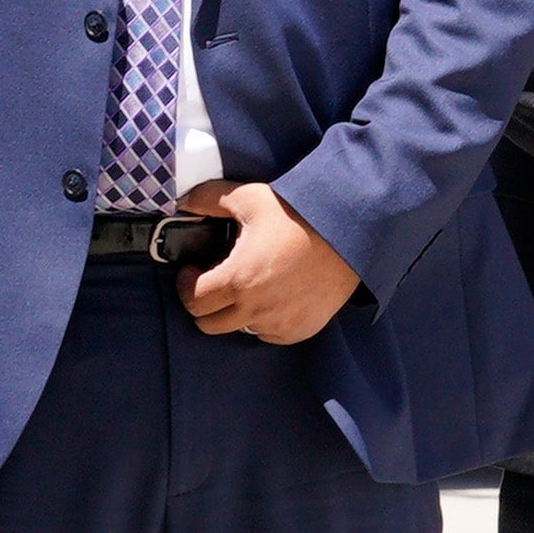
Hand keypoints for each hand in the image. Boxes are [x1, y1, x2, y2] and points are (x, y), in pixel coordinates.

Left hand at [174, 178, 357, 344]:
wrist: (350, 231)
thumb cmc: (299, 214)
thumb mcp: (249, 198)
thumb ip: (208, 200)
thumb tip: (183, 201)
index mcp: (238, 280)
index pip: (193, 301)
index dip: (186, 286)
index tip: (192, 272)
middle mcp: (257, 309)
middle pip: (209, 325)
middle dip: (204, 303)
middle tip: (213, 281)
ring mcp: (281, 323)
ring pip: (240, 329)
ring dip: (235, 312)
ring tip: (247, 285)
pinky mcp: (302, 329)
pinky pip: (270, 334)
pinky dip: (264, 320)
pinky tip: (271, 295)